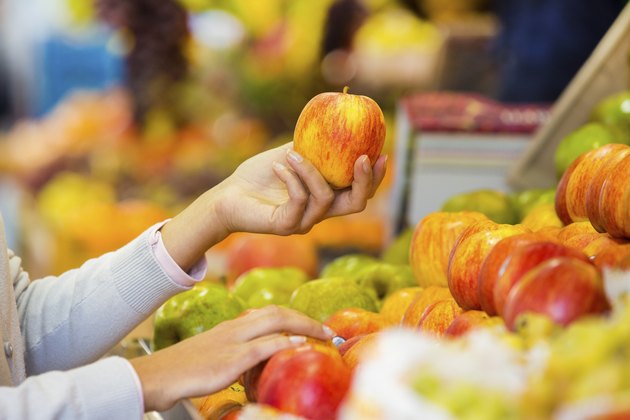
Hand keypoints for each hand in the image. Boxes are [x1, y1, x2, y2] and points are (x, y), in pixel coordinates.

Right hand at [130, 306, 333, 411]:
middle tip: (328, 330)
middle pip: (277, 312)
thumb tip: (258, 360)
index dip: (295, 317)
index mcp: (232, 327)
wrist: (158, 375)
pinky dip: (285, 343)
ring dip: (304, 326)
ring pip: (275, 322)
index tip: (314, 327)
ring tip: (324, 334)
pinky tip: (301, 345)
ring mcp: (233, 342)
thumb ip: (235, 352)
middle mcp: (235, 328)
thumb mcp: (213, 354)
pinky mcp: (230, 359)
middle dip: (306, 318)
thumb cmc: (183, 369)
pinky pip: (263, 346)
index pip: (269, 313)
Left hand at [215, 142, 386, 234]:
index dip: (374, 177)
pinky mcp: (286, 226)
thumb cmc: (258, 175)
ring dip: (311, 170)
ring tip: (291, 154)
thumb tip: (335, 120)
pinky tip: (278, 165)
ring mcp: (304, 222)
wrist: (228, 196)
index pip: (358, 192)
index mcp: (325, 197)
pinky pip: (300, 200)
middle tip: (362, 157)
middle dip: (364, 180)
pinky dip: (292, 178)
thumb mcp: (291, 154)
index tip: (381, 153)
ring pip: (325, 197)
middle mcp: (319, 213)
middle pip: (356, 203)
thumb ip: (313, 145)